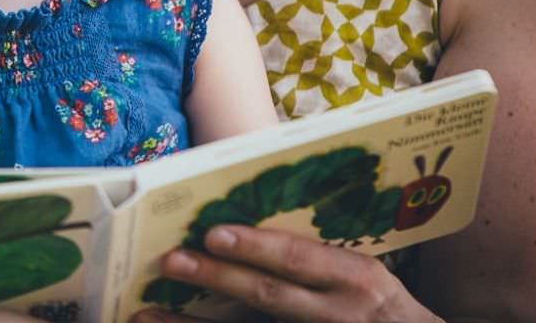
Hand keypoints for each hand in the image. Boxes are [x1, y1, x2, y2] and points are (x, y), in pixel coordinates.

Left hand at [129, 225, 442, 322]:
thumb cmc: (387, 309)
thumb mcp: (367, 275)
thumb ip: (318, 256)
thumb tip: (246, 223)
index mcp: (356, 277)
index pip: (297, 259)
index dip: (254, 246)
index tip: (212, 232)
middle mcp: (341, 313)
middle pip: (269, 296)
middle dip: (216, 278)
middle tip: (170, 261)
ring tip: (148, 316)